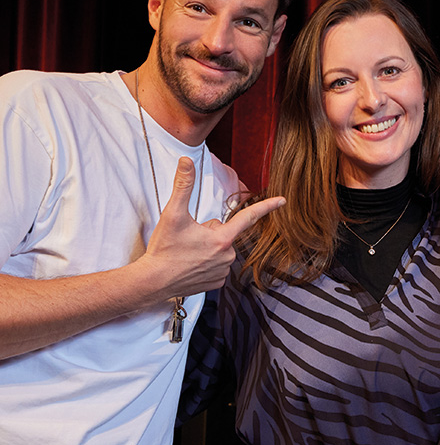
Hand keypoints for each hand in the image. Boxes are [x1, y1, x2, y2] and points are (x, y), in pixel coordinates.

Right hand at [141, 157, 284, 298]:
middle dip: (209, 231)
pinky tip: (190, 264)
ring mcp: (223, 271)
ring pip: (220, 248)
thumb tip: (187, 161)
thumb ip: (183, 186)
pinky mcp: (217, 283)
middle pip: (224, 232)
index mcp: (222, 238)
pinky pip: (217, 264)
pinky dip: (205, 262)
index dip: (266, 206)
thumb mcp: (172, 214)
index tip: (282, 200)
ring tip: (187, 253)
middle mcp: (227, 256)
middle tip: (189, 239)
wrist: (153, 282)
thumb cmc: (164, 249)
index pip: (248, 217)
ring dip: (207, 247)